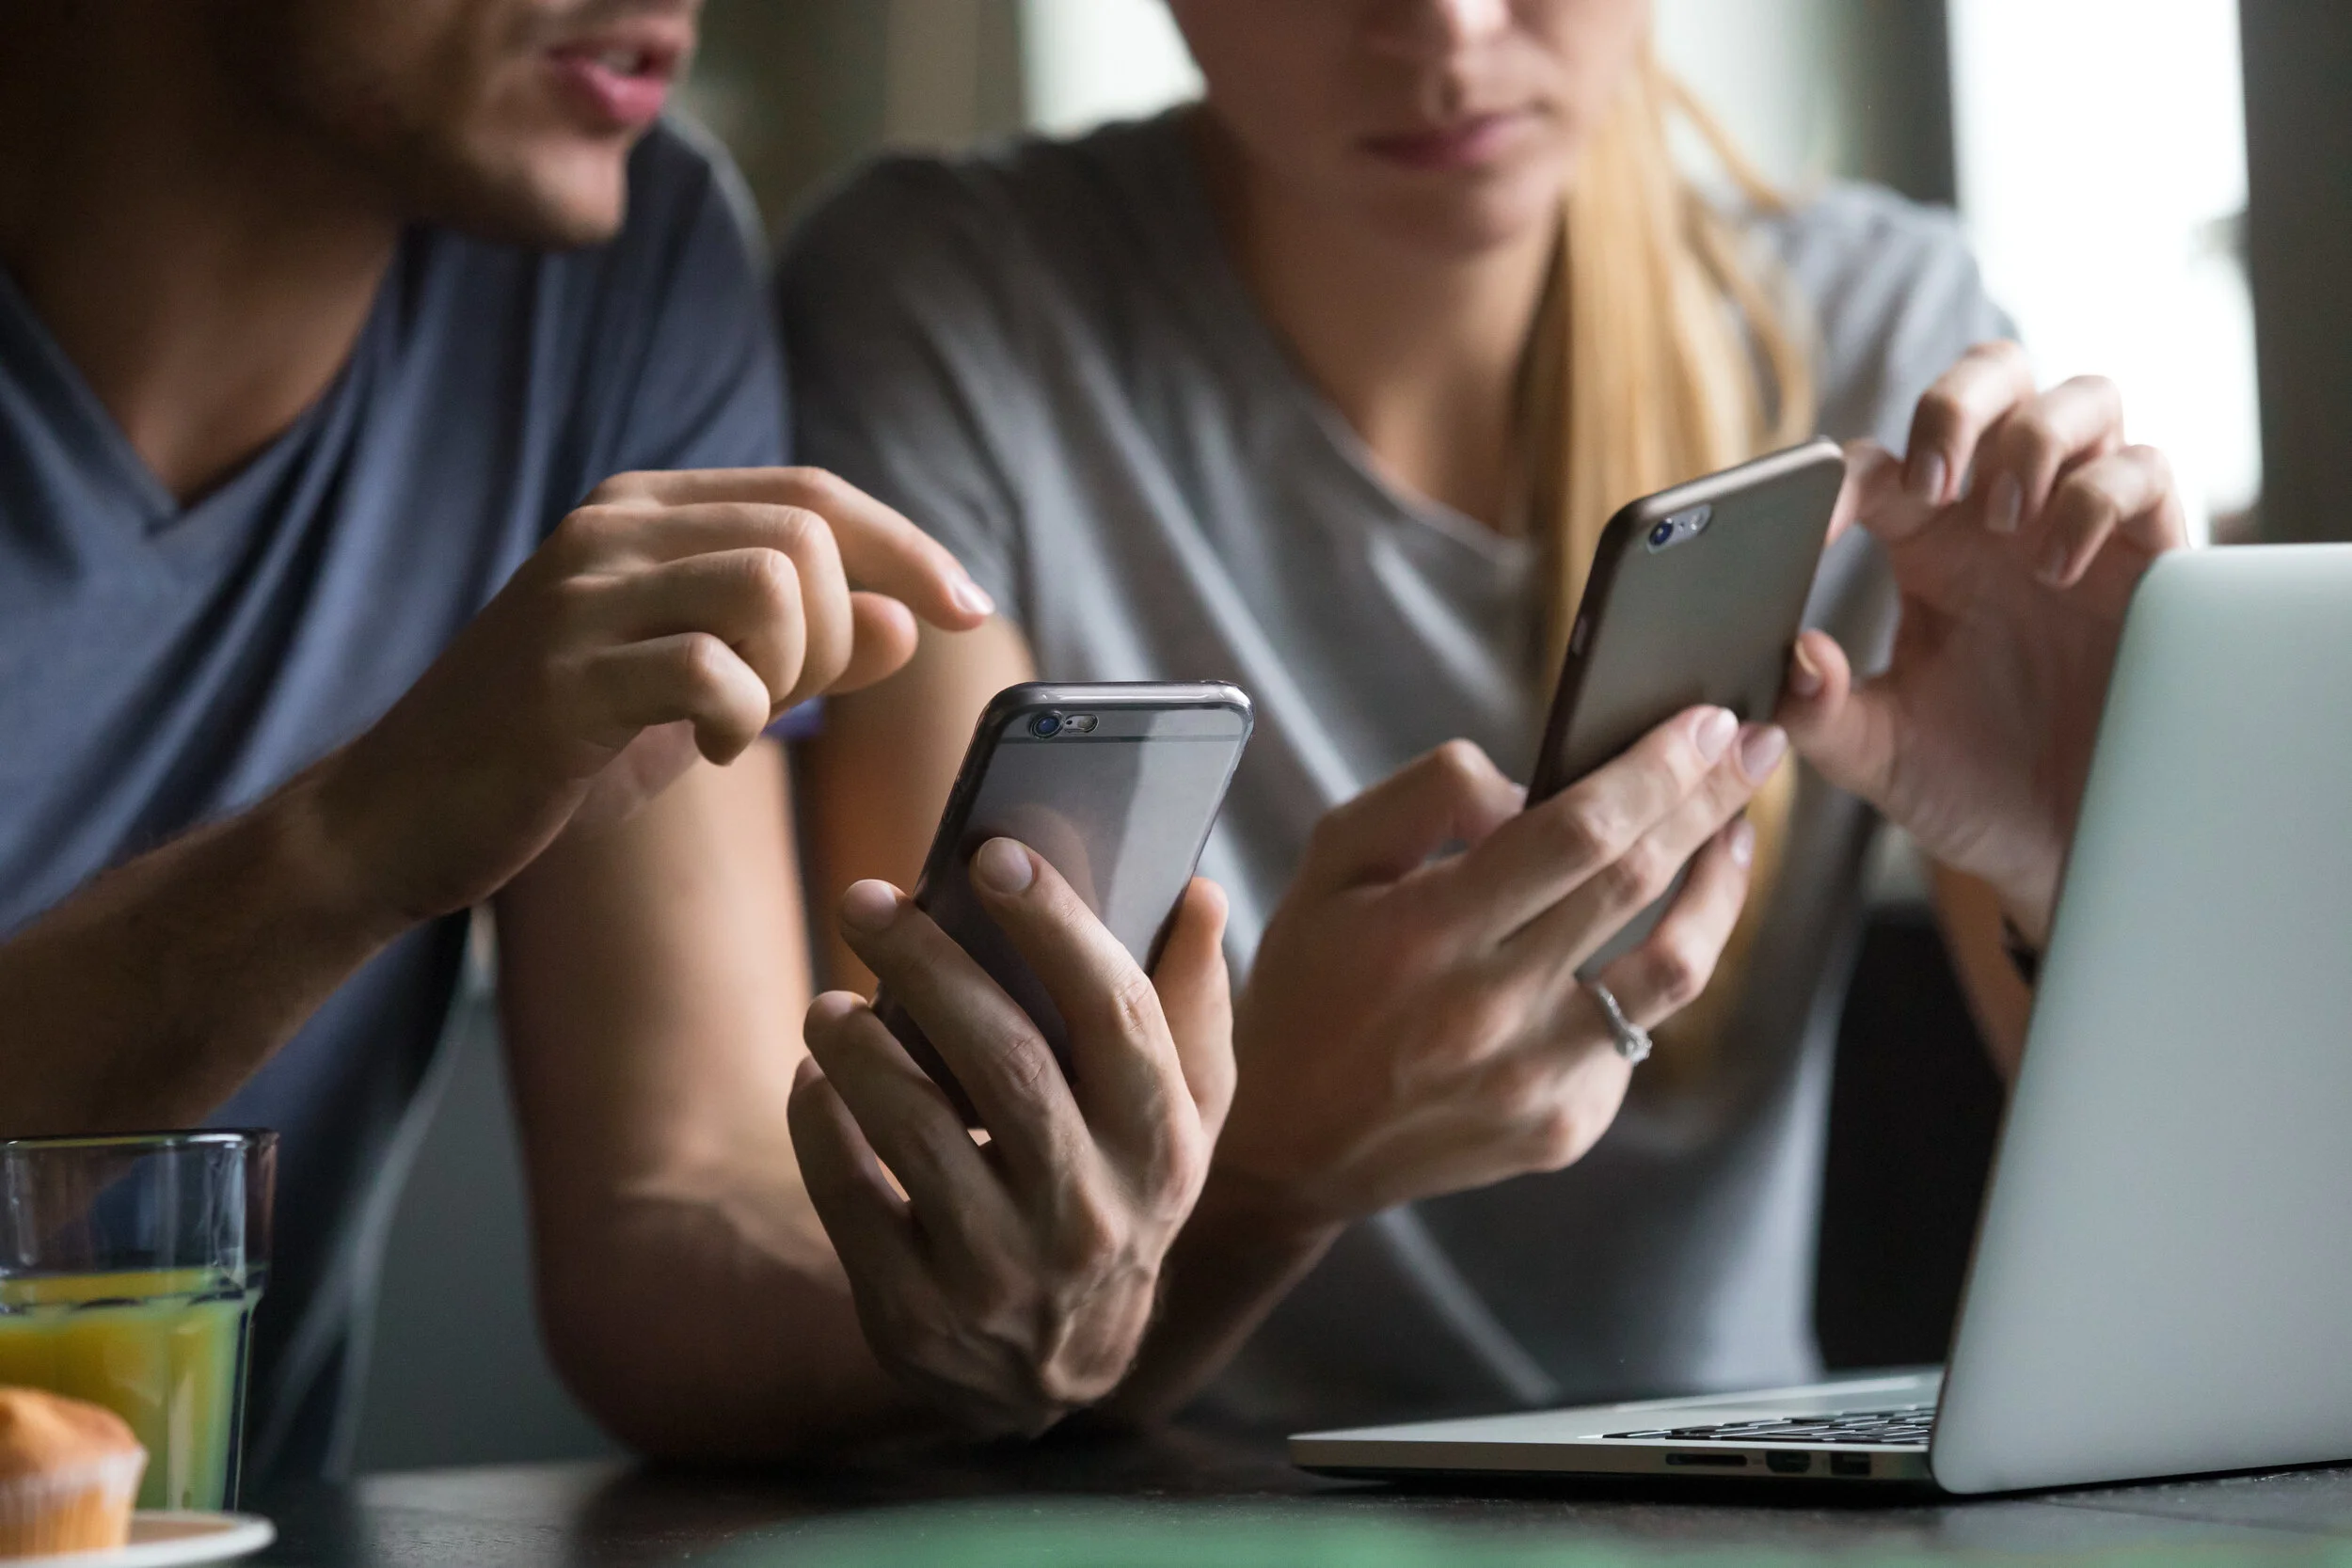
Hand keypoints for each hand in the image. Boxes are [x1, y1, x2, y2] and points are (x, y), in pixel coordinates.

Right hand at [314, 467, 990, 923]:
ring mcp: (578, 594)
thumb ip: (802, 650)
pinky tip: (705, 752)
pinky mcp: (560, 677)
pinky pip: (710, 667)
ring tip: (737, 723)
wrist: (397, 818)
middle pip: (808, 534)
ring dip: (791, 670)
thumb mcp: (695, 690)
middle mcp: (609, 527)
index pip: (814, 494)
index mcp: (643, 511)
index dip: (908, 549)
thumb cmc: (557, 752)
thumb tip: (907, 621)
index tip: (969, 611)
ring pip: (771, 582)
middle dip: (836, 633)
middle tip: (784, 702)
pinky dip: (740, 719)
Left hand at [788, 842, 1232, 1436]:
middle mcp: (1092, 1210)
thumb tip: (1196, 890)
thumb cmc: (1120, 1193)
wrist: (1063, 1370)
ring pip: (918, 1130)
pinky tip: (814, 1077)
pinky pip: (851, 1199)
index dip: (1056, 927)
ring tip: (828, 1003)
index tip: (992, 854)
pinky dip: (822, 1126)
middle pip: (1006, 1061)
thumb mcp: (1178, 1115)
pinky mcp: (919, 1312)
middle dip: (929, 965)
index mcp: (1161, 1144)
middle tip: (867, 899)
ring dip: (860, 1050)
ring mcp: (1003, 1269)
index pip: (1116, 1015)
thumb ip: (1190, 1003)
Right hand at [1216, 713, 1779, 1231]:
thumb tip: (1532, 790)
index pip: (1577, 831)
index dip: (1656, 769)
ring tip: (1734, 837)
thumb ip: (1427, 798)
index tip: (1709, 721)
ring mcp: (1535, 1079)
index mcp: (1426, 932)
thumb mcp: (1330, 862)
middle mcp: (1489, 1009)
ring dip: (1720, 890)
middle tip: (1757, 747)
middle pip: (1639, 882)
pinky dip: (1651, 973)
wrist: (1291, 1143)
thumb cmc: (1309, 985)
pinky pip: (1636, 1034)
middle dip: (1711, 800)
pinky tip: (1644, 938)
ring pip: (1675, 969)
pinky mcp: (1564, 1127)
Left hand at [1778, 343, 2188, 941]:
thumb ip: (1820, 713)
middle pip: (1992, 375)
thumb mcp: (1878, 756)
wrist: (2061, 848)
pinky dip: (2097, 498)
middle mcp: (2001, 514)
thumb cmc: (1966, 786)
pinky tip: (2057, 568)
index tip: (1813, 529)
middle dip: (1959, 400)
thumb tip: (1792, 656)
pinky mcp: (2152, 555)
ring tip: (2002, 522)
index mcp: (1922, 543)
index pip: (1875, 466)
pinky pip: (2143, 470)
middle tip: (1936, 478)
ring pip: (2077, 398)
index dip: (1835, 481)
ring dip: (2032, 440)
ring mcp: (2079, 523)